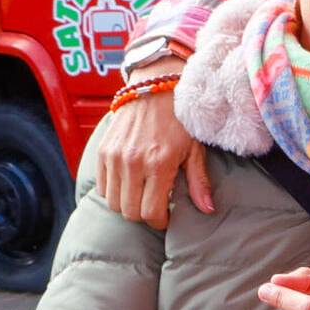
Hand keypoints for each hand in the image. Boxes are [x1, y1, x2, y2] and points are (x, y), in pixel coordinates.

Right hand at [95, 68, 211, 228]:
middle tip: (155, 208)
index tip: (166, 218)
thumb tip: (207, 209)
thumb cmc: (180, 119)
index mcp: (159, 164)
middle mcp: (133, 163)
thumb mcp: (195, 150)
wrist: (155, 87)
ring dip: (127, 205)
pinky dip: (113, 192)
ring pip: (113, 202)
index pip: (151, 212)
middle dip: (143, 216)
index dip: (159, 221)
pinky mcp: (102, 151)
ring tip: (142, 196)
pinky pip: (102, 186)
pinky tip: (129, 185)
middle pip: (129, 212)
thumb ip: (199, 182)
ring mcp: (114, 157)